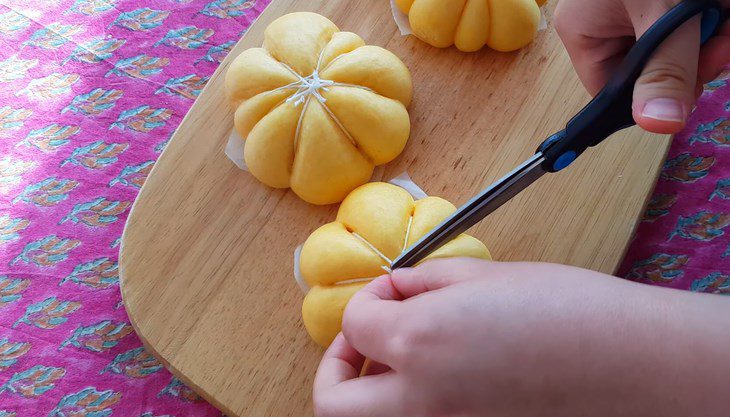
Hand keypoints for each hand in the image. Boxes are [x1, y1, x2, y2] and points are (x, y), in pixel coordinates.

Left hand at [313, 258, 729, 416]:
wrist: (629, 362)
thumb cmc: (567, 309)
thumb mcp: (483, 277)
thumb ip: (423, 285)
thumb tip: (396, 291)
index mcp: (417, 345)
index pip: (354, 324)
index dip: (369, 299)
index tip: (393, 290)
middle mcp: (420, 400)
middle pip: (333, 403)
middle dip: (333, 366)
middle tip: (358, 343)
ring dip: (365, 392)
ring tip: (393, 362)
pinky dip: (409, 402)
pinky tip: (439, 374)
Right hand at [554, 0, 729, 133]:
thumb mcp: (661, 14)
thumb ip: (664, 69)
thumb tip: (659, 125)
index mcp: (584, 32)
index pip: (611, 89)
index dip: (650, 96)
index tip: (688, 89)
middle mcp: (605, 25)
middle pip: (650, 70)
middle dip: (692, 63)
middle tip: (717, 46)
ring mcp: (634, 12)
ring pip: (676, 49)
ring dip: (710, 40)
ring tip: (722, 15)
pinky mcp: (663, 3)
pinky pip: (689, 27)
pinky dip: (714, 22)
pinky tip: (721, 9)